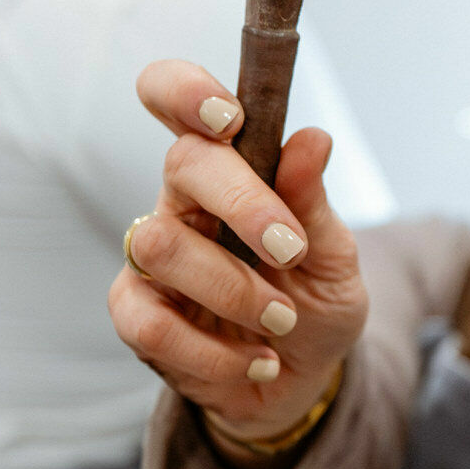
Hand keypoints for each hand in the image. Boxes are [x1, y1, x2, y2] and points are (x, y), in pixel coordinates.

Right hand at [108, 59, 367, 443]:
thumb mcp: (334, 257)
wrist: (303, 378)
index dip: (185, 90)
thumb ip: (315, 204)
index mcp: (228, 169)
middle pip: (182, 166)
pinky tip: (256, 360)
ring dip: (236, 291)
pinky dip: (216, 352)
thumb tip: (312, 139)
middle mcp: (181, 202)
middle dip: (245, 205)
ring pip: (161, 247)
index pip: (174, 99)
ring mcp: (151, 259)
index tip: (229, 117)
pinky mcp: (135, 315)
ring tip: (282, 321)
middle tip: (291, 252)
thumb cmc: (315, 302)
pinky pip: (151, 326)